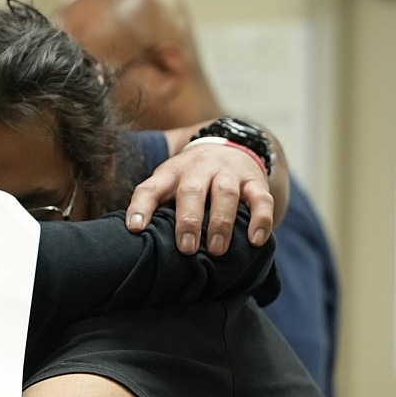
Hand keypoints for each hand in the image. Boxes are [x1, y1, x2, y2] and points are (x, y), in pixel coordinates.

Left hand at [125, 143, 273, 254]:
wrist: (230, 145)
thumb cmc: (190, 179)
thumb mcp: (168, 184)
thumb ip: (155, 206)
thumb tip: (135, 239)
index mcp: (171, 173)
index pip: (151, 188)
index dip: (141, 207)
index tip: (135, 229)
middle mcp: (199, 168)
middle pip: (191, 190)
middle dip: (189, 221)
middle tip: (187, 249)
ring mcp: (228, 173)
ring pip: (225, 193)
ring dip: (220, 223)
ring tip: (216, 250)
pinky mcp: (254, 180)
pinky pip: (260, 198)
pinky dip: (260, 219)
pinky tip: (256, 240)